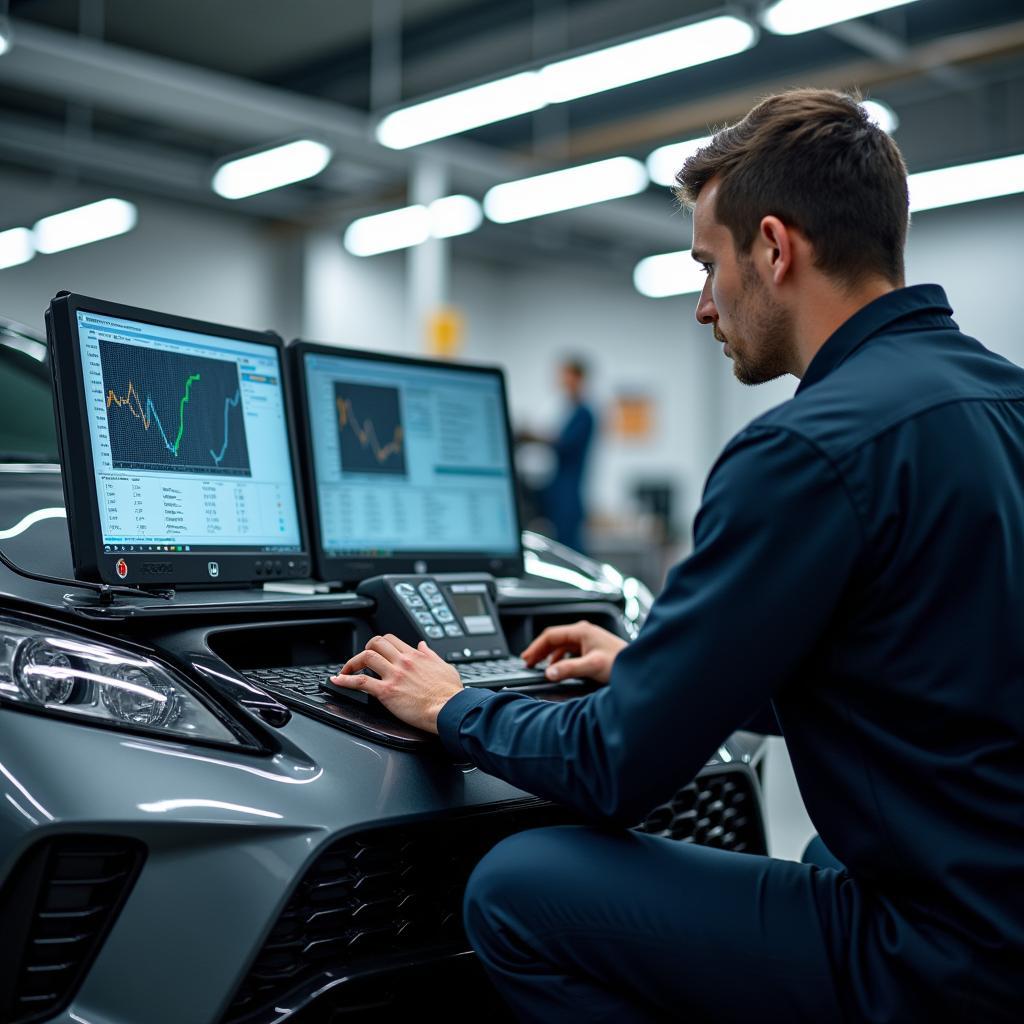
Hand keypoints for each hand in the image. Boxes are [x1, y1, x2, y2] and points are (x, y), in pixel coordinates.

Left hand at [328, 634, 462, 733]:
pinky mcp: (387, 692)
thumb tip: (423, 646)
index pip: (392, 640)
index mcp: (416, 656)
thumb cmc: (450, 693)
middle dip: (365, 649)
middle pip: (376, 644)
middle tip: (360, 660)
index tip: (376, 651)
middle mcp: (403, 662)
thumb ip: (430, 654)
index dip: (380, 644)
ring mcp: (394, 675)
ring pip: (366, 657)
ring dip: (353, 662)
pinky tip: (338, 681)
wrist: (450, 709)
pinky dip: (346, 680)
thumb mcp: (444, 666)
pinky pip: (360, 682)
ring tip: (346, 670)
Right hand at [520, 620, 627, 684]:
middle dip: (540, 650)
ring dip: (549, 655)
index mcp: (581, 631)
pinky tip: (558, 667)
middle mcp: (583, 632)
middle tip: (528, 662)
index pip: (551, 635)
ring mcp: (587, 639)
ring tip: (539, 665)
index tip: (526, 658)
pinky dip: (559, 658)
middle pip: (554, 639)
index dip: (536, 647)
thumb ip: (569, 669)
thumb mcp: (592, 666)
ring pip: (561, 645)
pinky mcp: (591, 648)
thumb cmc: (620, 662)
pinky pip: (569, 650)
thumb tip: (549, 672)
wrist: (640, 665)